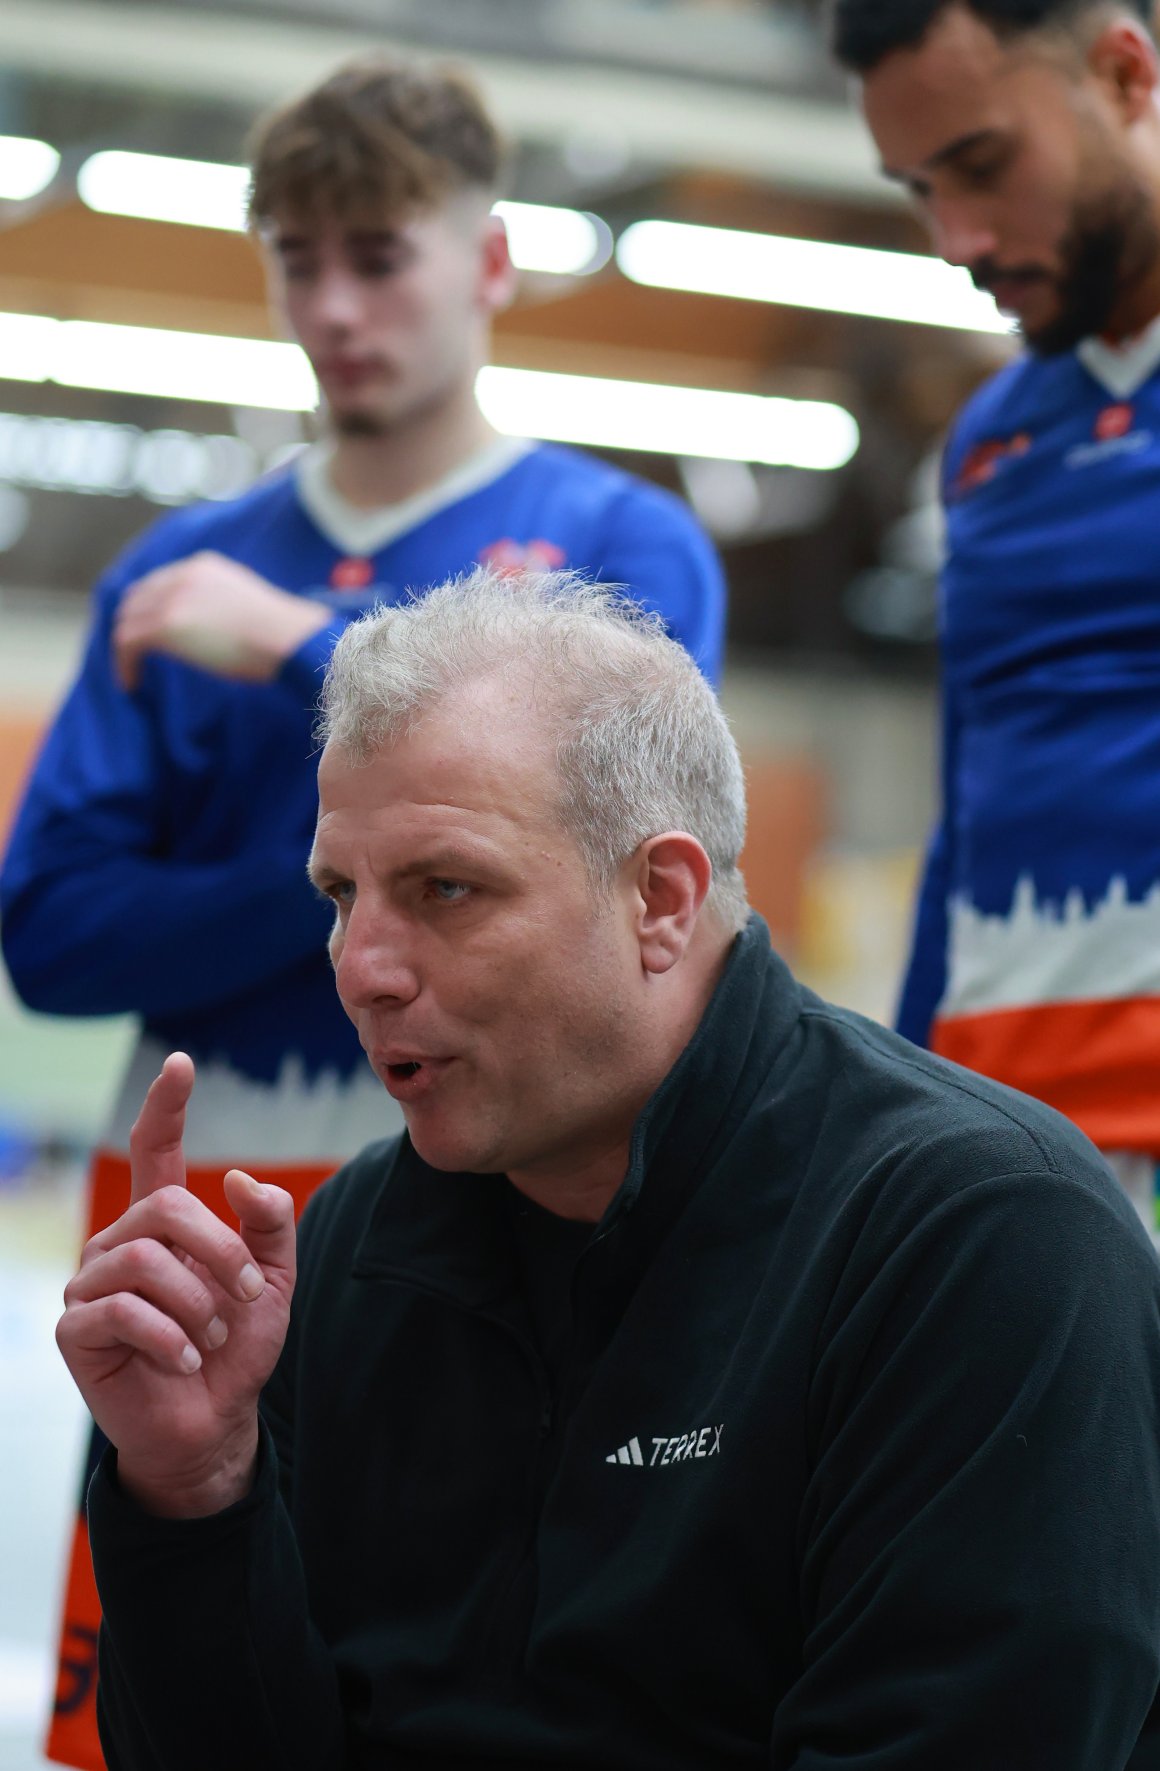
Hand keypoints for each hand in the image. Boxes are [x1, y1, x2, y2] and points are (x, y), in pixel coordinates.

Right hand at [55, 1053, 295, 1516]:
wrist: (213, 1422)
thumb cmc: (235, 1348)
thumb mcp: (273, 1283)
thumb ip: (268, 1227)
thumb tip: (237, 1179)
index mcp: (163, 1225)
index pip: (153, 1150)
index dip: (165, 1107)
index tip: (181, 1064)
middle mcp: (119, 1244)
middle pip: (165, 1205)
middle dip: (220, 1251)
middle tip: (249, 1299)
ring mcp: (90, 1285)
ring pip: (145, 1259)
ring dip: (198, 1303)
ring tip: (212, 1340)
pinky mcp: (76, 1330)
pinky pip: (122, 1310)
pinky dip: (169, 1338)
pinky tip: (185, 1361)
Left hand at [112, 551, 330, 689]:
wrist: (287, 637)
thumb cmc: (280, 634)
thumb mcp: (246, 606)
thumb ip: (221, 607)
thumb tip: (216, 633)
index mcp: (202, 567)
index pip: (158, 582)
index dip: (147, 609)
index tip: (148, 633)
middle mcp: (181, 575)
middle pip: (136, 598)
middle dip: (130, 626)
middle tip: (133, 656)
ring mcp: (172, 598)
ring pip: (127, 620)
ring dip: (124, 649)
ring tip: (129, 674)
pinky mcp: (165, 624)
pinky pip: (127, 642)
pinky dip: (124, 663)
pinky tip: (131, 684)